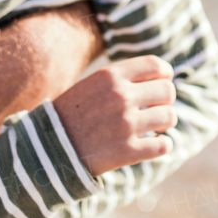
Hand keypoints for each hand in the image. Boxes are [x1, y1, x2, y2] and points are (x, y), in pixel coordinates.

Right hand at [52, 55, 176, 176]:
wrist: (48, 148)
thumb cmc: (72, 114)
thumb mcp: (92, 85)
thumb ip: (121, 79)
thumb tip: (159, 77)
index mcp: (111, 76)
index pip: (156, 66)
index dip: (165, 74)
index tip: (164, 82)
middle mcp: (121, 97)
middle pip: (167, 91)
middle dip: (165, 100)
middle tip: (158, 108)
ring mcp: (126, 124)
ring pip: (169, 117)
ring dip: (165, 123)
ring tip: (155, 128)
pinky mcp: (128, 151)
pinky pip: (163, 145)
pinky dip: (162, 145)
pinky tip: (154, 144)